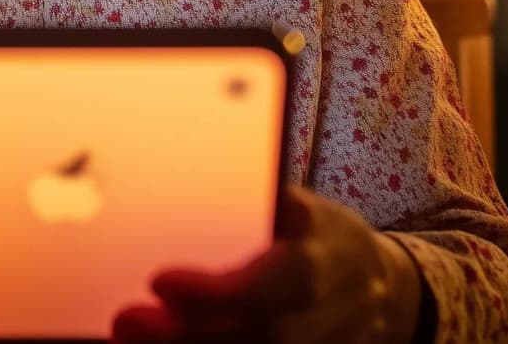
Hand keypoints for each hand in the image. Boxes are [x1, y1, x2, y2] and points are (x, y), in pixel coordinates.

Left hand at [113, 185, 423, 343]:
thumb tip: (213, 180)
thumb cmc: (329, 242)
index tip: (162, 281)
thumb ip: (267, 203)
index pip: (277, 283)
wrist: (380, 290)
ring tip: (129, 339)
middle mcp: (327, 315)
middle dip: (188, 334)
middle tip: (126, 321)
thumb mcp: (309, 209)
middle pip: (259, 336)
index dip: (220, 291)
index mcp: (329, 261)